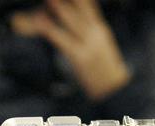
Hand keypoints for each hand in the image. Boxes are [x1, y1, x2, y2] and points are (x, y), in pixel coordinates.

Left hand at [9, 0, 130, 101]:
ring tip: (47, 0)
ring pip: (70, 21)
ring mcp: (88, 44)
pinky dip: (50, 30)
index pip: (89, 6)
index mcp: (99, 28)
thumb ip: (88, 28)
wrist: (114, 89)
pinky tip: (40, 22)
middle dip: (66, 0)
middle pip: (78, 9)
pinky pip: (61, 39)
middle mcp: (95, 33)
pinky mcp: (79, 57)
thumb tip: (70, 18)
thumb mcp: (100, 42)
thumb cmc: (103, 66)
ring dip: (57, 8)